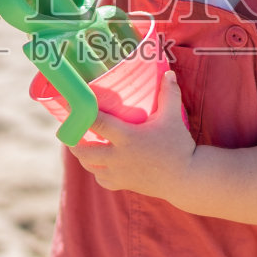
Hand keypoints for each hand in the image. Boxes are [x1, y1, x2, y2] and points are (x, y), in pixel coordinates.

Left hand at [71, 71, 193, 197]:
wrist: (185, 178)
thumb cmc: (178, 146)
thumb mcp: (173, 117)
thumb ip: (169, 94)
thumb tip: (169, 72)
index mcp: (128, 137)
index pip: (96, 123)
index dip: (81, 114)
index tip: (72, 106)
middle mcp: (119, 156)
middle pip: (83, 150)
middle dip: (73, 140)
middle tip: (71, 129)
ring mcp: (119, 173)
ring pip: (89, 165)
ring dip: (83, 155)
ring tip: (81, 143)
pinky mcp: (123, 184)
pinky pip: (101, 179)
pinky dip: (96, 170)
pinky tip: (99, 162)